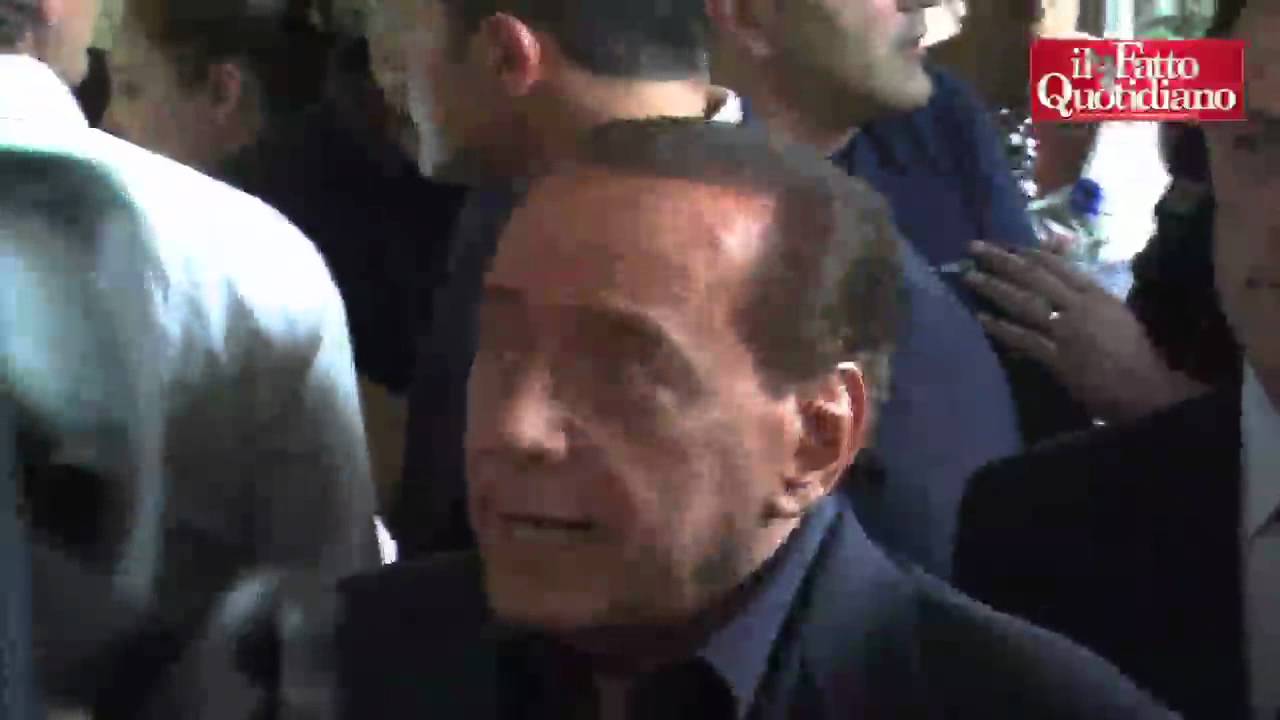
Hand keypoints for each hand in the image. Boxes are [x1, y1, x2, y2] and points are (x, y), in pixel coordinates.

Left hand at [963, 241, 1208, 421]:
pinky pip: (1024, 339)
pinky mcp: (1059, 358)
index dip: (1029, 254)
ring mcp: (1067, 332)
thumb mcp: (1116, 314)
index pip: (1058, 266)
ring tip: (969, 277)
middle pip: (1034, 277)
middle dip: (1002, 260)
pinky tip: (981, 319)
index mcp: (1097, 294)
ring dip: (994, 288)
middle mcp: (1079, 307)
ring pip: (1024, 303)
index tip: (1006, 246)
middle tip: (975, 248)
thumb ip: (1089, 296)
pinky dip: (1002, 329)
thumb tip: (1063, 282)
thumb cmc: (1135, 353)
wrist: (1147, 388)